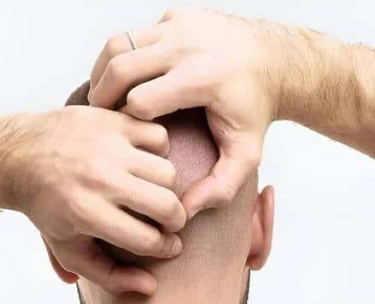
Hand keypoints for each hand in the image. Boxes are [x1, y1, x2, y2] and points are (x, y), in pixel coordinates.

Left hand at [3, 107, 186, 294]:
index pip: (148, 240)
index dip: (164, 248)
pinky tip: (143, 163)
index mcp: (87, 214)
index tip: (167, 247)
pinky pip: (159, 137)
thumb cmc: (47, 209)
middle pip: (166, 205)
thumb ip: (109, 276)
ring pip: (167, 171)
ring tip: (153, 193)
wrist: (18, 156)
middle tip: (168, 223)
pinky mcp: (112, 120)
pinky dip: (158, 152)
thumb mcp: (70, 250)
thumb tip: (150, 286)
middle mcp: (99, 179)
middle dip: (175, 221)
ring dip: (166, 188)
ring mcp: (106, 146)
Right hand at [88, 8, 291, 215]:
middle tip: (101, 122)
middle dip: (103, 97)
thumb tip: (183, 212)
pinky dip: (122, 56)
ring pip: (119, 44)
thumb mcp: (245, 156)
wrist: (273, 62)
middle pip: (121, 68)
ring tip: (104, 102)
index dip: (127, 124)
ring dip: (104, 74)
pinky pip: (134, 34)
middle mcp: (187, 44)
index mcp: (201, 78)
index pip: (140, 101)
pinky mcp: (175, 15)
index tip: (127, 142)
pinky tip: (126, 82)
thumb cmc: (254, 109)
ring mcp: (179, 24)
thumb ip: (218, 189)